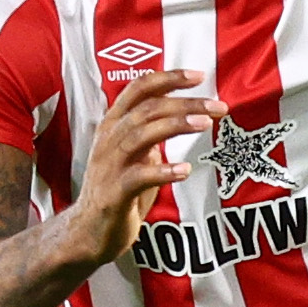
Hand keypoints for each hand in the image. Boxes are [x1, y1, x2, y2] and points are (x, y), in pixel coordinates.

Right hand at [71, 65, 217, 264]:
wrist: (89, 230)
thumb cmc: (117, 188)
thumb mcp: (134, 152)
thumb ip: (151, 130)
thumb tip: (183, 110)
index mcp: (113, 125)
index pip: (138, 89)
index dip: (167, 78)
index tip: (199, 76)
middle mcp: (109, 140)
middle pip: (147, 109)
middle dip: (184, 103)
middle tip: (217, 105)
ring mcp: (110, 166)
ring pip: (141, 135)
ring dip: (175, 126)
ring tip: (204, 123)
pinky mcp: (114, 193)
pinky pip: (138, 176)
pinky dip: (162, 171)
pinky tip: (185, 170)